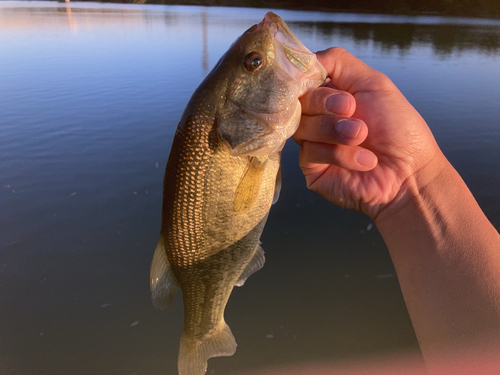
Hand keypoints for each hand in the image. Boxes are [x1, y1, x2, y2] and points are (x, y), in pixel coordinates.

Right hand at [294, 47, 445, 219]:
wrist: (410, 173)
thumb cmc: (399, 129)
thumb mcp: (373, 84)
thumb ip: (338, 62)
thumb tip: (303, 57)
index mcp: (329, 94)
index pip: (301, 78)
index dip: (308, 79)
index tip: (330, 84)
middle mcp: (316, 116)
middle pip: (298, 100)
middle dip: (325, 103)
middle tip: (352, 110)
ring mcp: (311, 142)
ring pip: (301, 126)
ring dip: (335, 130)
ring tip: (362, 136)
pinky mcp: (311, 168)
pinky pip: (309, 153)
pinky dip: (340, 154)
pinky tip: (364, 161)